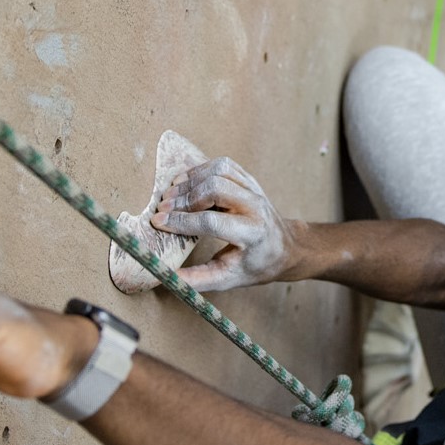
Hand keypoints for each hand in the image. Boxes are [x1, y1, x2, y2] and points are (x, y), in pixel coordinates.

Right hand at [150, 157, 300, 291]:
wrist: (286, 248)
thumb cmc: (256, 266)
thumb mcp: (228, 279)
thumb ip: (197, 279)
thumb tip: (164, 277)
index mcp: (252, 233)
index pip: (211, 222)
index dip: (181, 221)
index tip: (158, 222)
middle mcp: (255, 206)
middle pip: (215, 189)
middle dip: (184, 198)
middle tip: (162, 207)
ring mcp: (254, 189)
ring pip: (218, 171)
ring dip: (191, 181)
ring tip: (171, 194)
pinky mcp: (249, 179)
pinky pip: (222, 165)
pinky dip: (200, 170)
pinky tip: (186, 184)